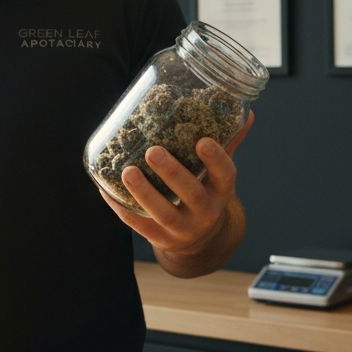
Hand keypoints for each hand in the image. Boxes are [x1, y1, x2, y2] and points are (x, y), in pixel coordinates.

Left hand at [100, 111, 252, 256]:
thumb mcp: (219, 174)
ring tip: (128, 171)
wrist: (201, 240)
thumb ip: (227, 143)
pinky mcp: (160, 238)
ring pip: (163, 212)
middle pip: (191, 193)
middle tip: (153, 151)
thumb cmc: (206, 192)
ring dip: (144, 192)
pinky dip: (121, 208)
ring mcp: (183, 228)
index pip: (225, 175)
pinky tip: (106, 190)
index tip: (203, 141)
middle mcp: (206, 212)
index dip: (216, 160)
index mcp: (222, 191)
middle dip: (172, 172)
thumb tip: (246, 110)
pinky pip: (139, 225)